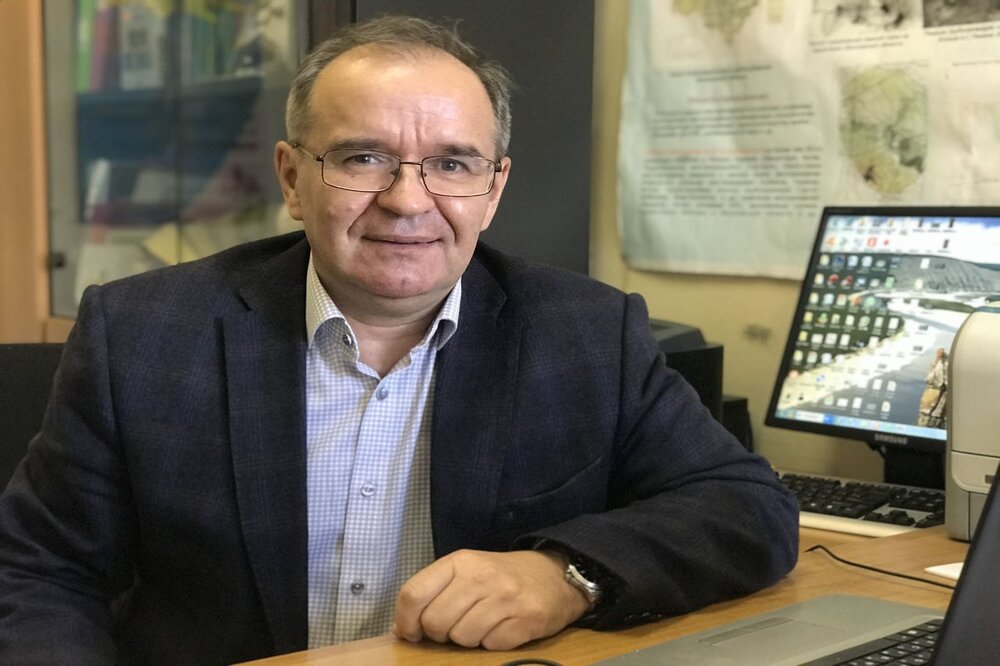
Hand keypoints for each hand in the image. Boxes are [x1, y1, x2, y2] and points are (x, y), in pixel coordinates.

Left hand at [391, 549, 590, 649]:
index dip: (406, 621)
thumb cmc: (501, 576)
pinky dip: (493, 643)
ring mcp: (506, 597)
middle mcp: (481, 576)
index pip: (414, 593)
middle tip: (455, 625)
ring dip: (468, 639)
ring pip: (462, 637)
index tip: (411, 632)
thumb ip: (433, 592)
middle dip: (440, 633)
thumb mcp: (466, 570)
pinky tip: (503, 627)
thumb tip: (400, 629)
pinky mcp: (527, 618)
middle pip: (435, 622)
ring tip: (483, 623)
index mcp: (460, 561)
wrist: (554, 574)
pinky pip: (492, 645)